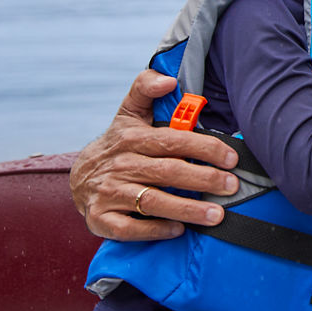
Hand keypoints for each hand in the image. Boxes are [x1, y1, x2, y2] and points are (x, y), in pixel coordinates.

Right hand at [69, 70, 240, 240]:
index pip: (174, 141)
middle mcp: (122, 165)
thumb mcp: (129, 112)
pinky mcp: (101, 219)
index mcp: (133, 138)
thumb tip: (167, 80)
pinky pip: (129, 228)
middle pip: (168, 172)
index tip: (231, 158)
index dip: (205, 148)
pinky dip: (154, 230)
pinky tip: (179, 230)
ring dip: (187, 209)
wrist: (79, 177)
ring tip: (216, 215)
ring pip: (153, 201)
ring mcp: (110, 193)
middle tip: (232, 186)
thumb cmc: (119, 144)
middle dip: (204, 179)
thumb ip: (145, 87)